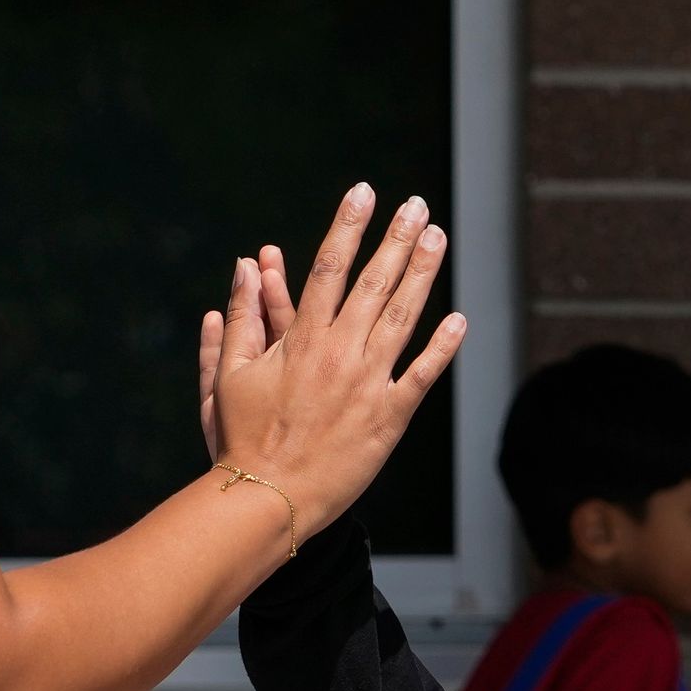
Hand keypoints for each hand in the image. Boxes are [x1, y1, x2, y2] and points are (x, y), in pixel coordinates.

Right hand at [197, 185, 464, 534]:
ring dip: (423, 275)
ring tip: (438, 239)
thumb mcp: (230, 374)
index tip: (363, 193)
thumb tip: (245, 267)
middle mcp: (339, 353)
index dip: (347, 226)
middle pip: (374, 282)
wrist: (269, 496)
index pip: (328, 268)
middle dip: (397, 239)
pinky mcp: (389, 417)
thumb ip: (243, 318)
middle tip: (417, 206)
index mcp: (301, 340)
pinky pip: (421, 376)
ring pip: (403, 318)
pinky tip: (459, 320)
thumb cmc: (242, 438)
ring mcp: (368, 384)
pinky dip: (441, 348)